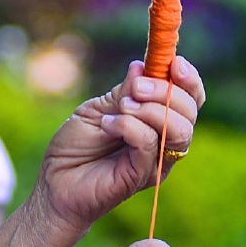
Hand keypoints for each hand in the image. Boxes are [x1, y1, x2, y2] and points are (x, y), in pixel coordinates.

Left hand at [36, 57, 204, 232]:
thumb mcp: (98, 109)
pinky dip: (130, 127)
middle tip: (136, 88)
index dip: (188, 81)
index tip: (174, 63)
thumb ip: (122, 92)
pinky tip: (108, 125)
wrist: (55, 183)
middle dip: (166, 91)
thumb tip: (141, 67)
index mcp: (157, 121)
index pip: (190, 100)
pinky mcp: (143, 176)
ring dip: (152, 109)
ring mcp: (156, 161)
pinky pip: (150, 144)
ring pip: (179, 130)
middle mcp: (163, 142)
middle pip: (190, 113)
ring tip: (123, 106)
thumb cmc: (76, 148)